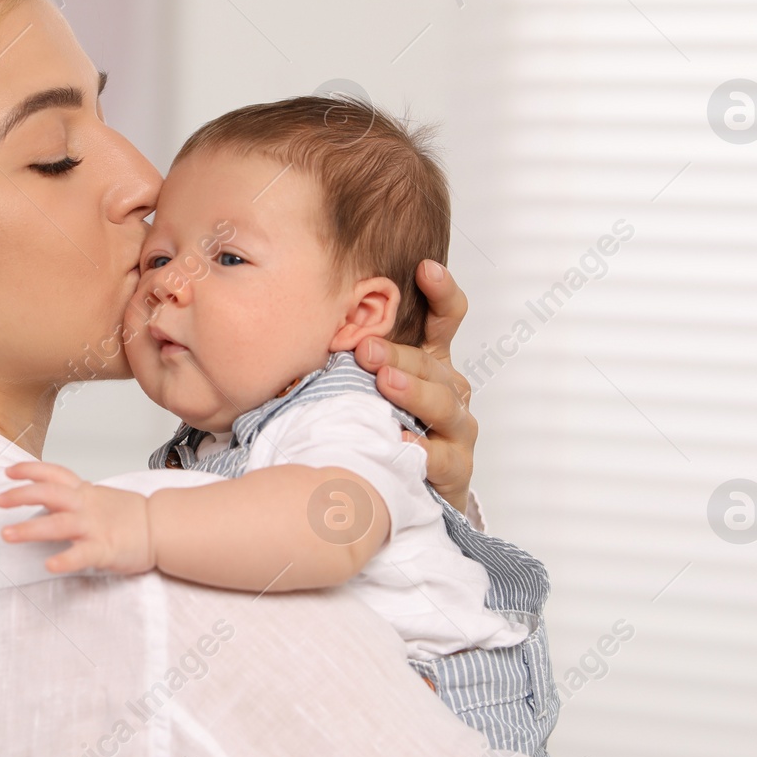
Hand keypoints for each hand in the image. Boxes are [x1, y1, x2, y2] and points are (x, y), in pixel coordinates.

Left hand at [0, 461, 154, 574]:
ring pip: (58, 524)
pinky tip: (49, 565)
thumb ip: (73, 497)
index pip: (54, 474)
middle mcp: (86, 506)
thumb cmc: (130, 516)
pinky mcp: (104, 549)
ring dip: (30, 528)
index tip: (8, 472)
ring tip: (7, 534)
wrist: (162, 528)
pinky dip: (65, 559)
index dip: (30, 470)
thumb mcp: (99, 497)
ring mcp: (94, 527)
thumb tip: (46, 498)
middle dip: (21, 495)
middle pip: (49, 494)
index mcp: (84, 492)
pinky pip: (81, 555)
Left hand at [353, 259, 476, 513]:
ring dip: (414, 392)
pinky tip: (403, 442)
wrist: (403, 489)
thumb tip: (299, 325)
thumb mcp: (364, 386)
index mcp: (430, 362)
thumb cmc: (379, 426)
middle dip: (401, 354)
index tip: (425, 268)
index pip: (447, 319)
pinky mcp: (455, 469)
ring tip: (386, 384)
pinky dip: (423, 451)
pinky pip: (442, 459)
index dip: (442, 291)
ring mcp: (457, 429)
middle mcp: (451, 390)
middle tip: (366, 348)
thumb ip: (349, 356)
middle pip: (433, 364)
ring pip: (444, 405)